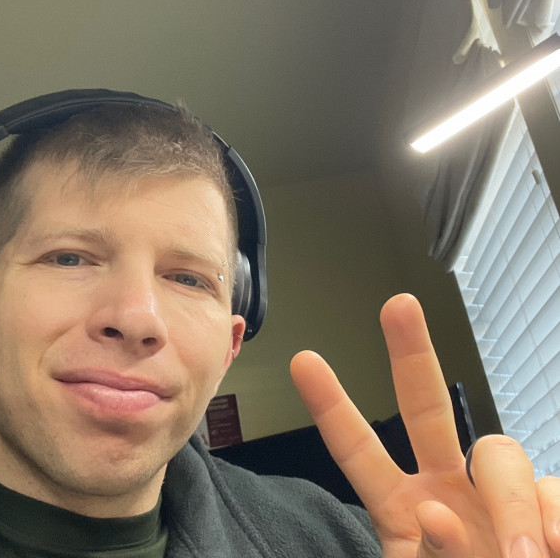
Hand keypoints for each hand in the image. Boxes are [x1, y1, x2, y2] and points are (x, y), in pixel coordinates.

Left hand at [290, 293, 559, 557]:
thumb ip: (431, 556)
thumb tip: (438, 513)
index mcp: (401, 511)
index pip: (359, 451)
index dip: (332, 406)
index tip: (304, 360)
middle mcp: (446, 490)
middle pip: (426, 408)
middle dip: (411, 355)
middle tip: (397, 304)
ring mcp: (496, 497)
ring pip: (500, 452)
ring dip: (510, 504)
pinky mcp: (547, 507)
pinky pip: (552, 490)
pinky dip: (552, 521)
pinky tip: (548, 550)